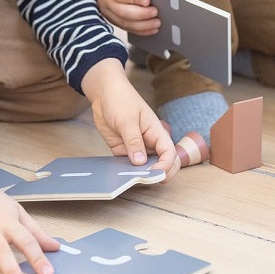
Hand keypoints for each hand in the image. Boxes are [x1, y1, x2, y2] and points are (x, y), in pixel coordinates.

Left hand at [81, 60, 177, 177]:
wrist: (105, 93)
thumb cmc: (121, 99)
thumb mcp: (127, 119)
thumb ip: (134, 141)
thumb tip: (140, 161)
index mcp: (157, 132)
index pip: (170, 153)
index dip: (167, 165)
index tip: (157, 173)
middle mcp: (150, 142)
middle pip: (162, 164)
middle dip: (159, 174)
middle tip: (147, 181)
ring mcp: (137, 148)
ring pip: (145, 168)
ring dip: (141, 175)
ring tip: (131, 179)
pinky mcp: (123, 151)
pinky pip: (128, 165)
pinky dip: (126, 172)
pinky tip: (120, 175)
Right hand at [95, 0, 159, 33]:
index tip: (148, 1)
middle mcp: (105, 0)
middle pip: (122, 11)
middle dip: (141, 14)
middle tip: (155, 12)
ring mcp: (107, 12)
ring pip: (124, 23)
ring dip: (142, 25)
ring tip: (156, 23)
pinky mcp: (113, 20)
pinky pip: (126, 28)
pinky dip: (140, 30)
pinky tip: (151, 29)